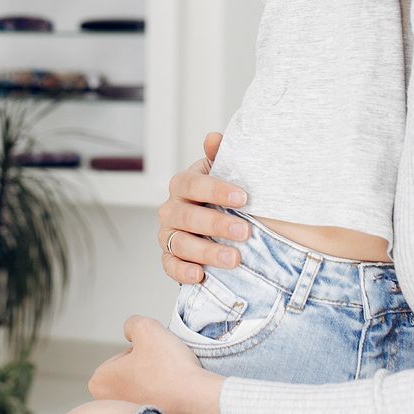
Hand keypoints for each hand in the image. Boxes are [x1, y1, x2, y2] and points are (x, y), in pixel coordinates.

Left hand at [88, 315, 224, 413]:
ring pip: (145, 390)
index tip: (155, 358)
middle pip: (131, 375)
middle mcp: (108, 407)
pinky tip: (176, 398)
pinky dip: (166, 401)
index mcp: (99, 383)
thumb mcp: (146, 328)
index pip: (122, 356)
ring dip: (158, 384)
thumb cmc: (170, 369)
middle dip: (148, 370)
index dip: (141, 352)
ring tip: (172, 384)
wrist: (198, 402)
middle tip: (165, 370)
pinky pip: (157, 407)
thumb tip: (131, 333)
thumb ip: (132, 324)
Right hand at [156, 131, 250, 285]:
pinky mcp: (170, 258)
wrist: (216, 225)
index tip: (243, 198)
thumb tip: (214, 137)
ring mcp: (168, 235)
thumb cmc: (221, 197)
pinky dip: (183, 272)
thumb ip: (220, 156)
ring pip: (180, 243)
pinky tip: (201, 275)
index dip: (216, 190)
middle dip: (216, 224)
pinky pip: (170, 266)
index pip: (191, 184)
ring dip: (206, 252)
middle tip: (245, 231)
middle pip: (186, 216)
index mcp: (183, 185)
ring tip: (234, 259)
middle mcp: (171, 209)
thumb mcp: (224, 174)